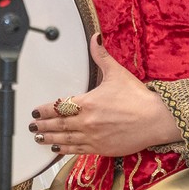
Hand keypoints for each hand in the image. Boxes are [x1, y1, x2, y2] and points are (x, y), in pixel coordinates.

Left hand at [29, 33, 180, 156]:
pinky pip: (78, 150)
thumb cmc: (138, 97)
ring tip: (39, 138)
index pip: (58, 107)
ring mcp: (93, 137)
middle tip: (32, 126)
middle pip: (58, 124)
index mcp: (87, 103)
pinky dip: (66, 150)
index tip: (36, 111)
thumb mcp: (116, 73)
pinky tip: (58, 149)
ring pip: (65, 139)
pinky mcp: (102, 148)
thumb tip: (95, 38)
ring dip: (50, 139)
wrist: (156, 119)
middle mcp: (86, 121)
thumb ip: (101, 56)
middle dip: (43, 125)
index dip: (44, 109)